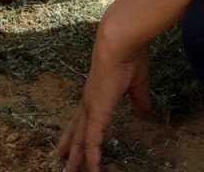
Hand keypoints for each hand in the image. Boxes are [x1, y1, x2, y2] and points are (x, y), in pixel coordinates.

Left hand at [56, 37, 151, 171]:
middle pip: (76, 131)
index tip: (71, 141)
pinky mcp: (97, 112)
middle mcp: (89, 102)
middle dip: (68, 148)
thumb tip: (144, 110)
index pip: (83, 118)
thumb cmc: (128, 57)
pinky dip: (91, 155)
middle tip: (59, 162)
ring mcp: (91, 108)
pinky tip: (91, 168)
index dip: (77, 131)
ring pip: (80, 139)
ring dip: (75, 157)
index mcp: (96, 94)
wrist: (119, 44)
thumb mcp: (136, 82)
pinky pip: (93, 139)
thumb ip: (138, 97)